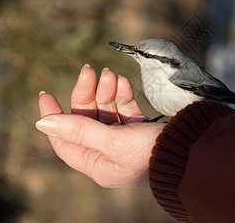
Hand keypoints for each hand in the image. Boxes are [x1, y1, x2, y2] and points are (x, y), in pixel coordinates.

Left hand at [36, 65, 164, 187]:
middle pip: (87, 119)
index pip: (65, 140)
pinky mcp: (139, 129)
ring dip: (106, 90)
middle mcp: (108, 152)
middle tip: (89, 70)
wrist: (190, 152)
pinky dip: (122, 95)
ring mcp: (124, 140)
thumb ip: (80, 130)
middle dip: (87, 94)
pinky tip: (123, 82)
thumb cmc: (151, 153)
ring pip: (105, 110)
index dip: (54, 117)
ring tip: (111, 74)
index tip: (46, 94)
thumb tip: (43, 123)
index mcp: (97, 163)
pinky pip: (124, 109)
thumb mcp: (112, 142)